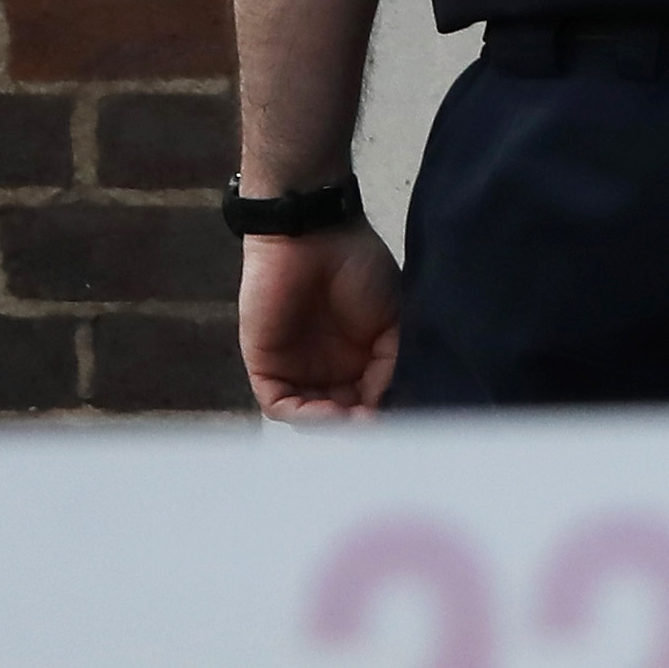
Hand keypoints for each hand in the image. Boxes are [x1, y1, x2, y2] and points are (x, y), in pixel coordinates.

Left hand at [239, 218, 404, 421]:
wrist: (313, 235)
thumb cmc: (360, 269)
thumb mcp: (394, 322)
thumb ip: (391, 367)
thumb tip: (386, 409)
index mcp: (361, 362)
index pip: (372, 404)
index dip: (385, 418)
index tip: (403, 424)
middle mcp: (329, 371)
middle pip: (342, 419)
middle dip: (359, 431)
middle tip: (378, 432)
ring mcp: (296, 370)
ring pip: (311, 418)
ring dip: (333, 429)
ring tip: (355, 424)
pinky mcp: (265, 365)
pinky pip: (280, 404)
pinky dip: (304, 416)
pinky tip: (329, 414)